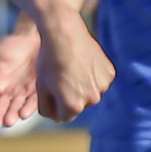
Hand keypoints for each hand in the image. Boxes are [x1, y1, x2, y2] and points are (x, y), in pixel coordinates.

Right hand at [0, 26, 40, 128]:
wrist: (35, 38)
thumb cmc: (11, 46)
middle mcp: (8, 91)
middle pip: (1, 107)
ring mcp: (23, 92)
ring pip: (16, 107)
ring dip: (12, 115)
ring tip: (9, 121)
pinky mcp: (37, 91)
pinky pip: (32, 103)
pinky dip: (28, 109)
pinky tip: (23, 113)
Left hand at [34, 6, 113, 122]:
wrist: (64, 32)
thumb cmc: (48, 59)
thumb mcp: (40, 86)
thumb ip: (46, 107)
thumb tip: (54, 118)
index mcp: (73, 105)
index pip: (63, 116)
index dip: (55, 105)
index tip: (51, 90)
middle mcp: (92, 99)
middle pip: (78, 105)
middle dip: (69, 96)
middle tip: (61, 76)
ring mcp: (103, 86)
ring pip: (90, 93)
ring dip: (82, 86)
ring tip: (71, 68)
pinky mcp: (109, 73)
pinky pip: (99, 80)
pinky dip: (92, 75)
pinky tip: (82, 63)